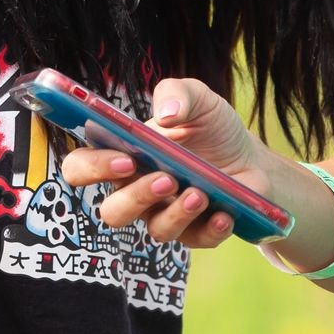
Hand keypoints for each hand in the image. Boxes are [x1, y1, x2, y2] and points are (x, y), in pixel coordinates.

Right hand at [58, 77, 273, 249]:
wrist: (251, 156)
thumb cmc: (211, 127)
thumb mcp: (198, 98)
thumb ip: (177, 93)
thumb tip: (167, 113)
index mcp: (123, 156)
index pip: (82, 168)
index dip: (92, 168)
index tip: (124, 159)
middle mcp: (137, 190)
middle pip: (113, 212)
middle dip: (136, 198)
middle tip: (166, 179)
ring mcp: (165, 214)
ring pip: (155, 230)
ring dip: (176, 214)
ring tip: (200, 194)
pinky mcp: (196, 231)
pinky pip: (196, 240)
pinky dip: (210, 229)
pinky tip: (224, 214)